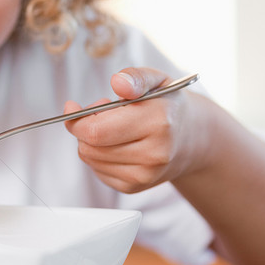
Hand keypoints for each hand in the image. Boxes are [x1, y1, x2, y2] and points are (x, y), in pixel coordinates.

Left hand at [64, 67, 204, 193]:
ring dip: (91, 142)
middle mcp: (154, 154)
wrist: (192, 138)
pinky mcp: (135, 187)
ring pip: (90, 159)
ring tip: (113, 128)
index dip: (76, 120)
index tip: (72, 107)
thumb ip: (135, 77)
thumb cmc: (166, 105)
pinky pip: (97, 171)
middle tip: (101, 114)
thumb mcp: (156, 80)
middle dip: (83, 128)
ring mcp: (146, 175)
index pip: (96, 131)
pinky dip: (98, 156)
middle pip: (89, 147)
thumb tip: (118, 82)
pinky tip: (117, 144)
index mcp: (158, 123)